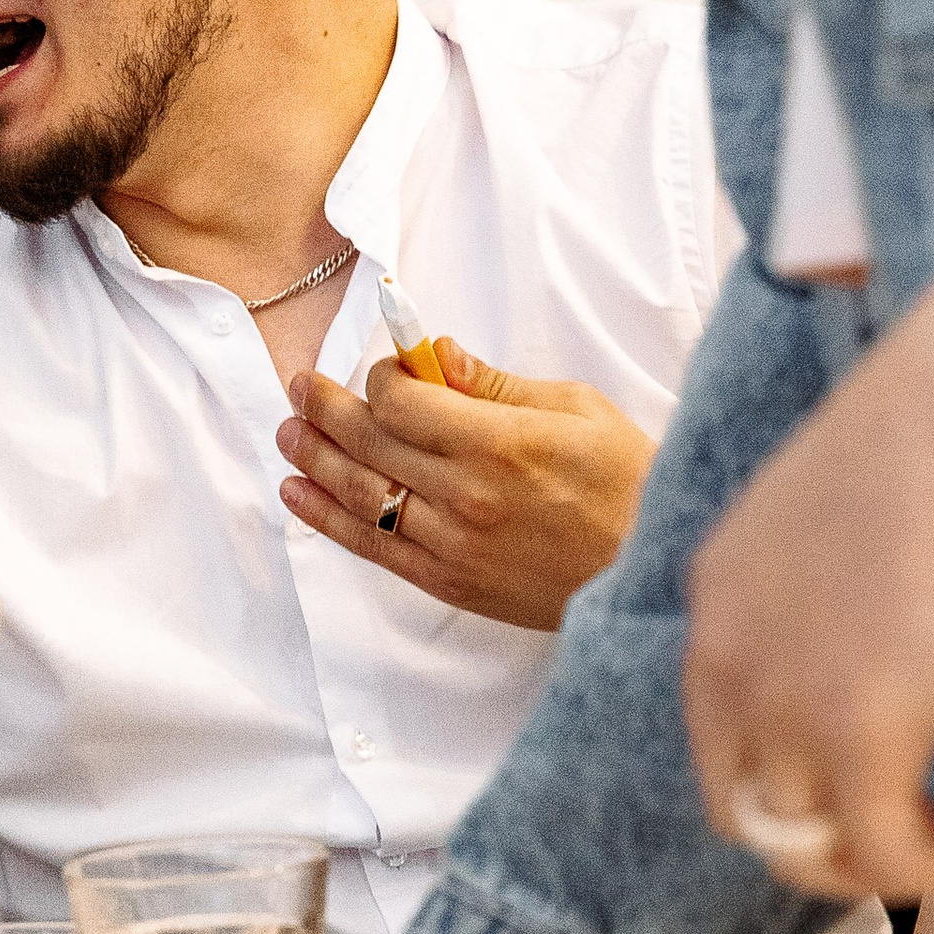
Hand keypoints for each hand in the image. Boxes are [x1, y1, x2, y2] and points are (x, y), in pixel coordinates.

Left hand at [277, 344, 653, 629]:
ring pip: (359, 494)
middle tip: (300, 386)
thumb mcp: (575, 409)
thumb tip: (433, 352)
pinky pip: (371, 546)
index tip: (386, 370)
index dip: (382, 378)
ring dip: (313, 458)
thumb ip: (494, 383)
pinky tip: (297, 492)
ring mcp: (452, 542)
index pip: (402, 401)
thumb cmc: (624, 482)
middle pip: (370, 442)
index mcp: (499, 442)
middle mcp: (466, 493)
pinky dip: (326, 517)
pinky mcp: (448, 581)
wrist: (646, 572)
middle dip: (326, 407)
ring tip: (286, 433)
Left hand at [684, 203, 933, 903]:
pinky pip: (880, 852)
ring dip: (887, 868)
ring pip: (803, 846)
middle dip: (825, 840)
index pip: (721, 728)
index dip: (796, 774)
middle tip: (918, 834)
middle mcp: (727, 649)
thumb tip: (914, 632)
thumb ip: (854, 583)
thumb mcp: (864, 507)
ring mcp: (783, 696)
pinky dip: (933, 874)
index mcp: (720, 590)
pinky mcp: (857, 732)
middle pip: (742, 805)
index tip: (886, 773)